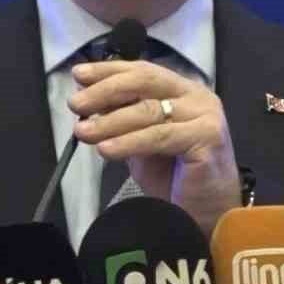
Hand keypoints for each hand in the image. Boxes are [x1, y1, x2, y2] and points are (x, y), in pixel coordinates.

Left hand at [69, 59, 240, 234]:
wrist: (205, 213)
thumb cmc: (174, 176)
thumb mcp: (140, 140)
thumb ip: (122, 117)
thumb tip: (87, 101)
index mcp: (182, 89)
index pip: (142, 71)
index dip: (108, 70)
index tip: (78, 75)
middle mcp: (196, 96)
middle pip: (145, 81)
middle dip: (105, 90)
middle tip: (76, 104)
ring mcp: (205, 115)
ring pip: (149, 110)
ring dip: (110, 121)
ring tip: (82, 131)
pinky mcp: (208, 139)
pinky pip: (159, 137)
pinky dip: (128, 142)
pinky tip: (105, 149)